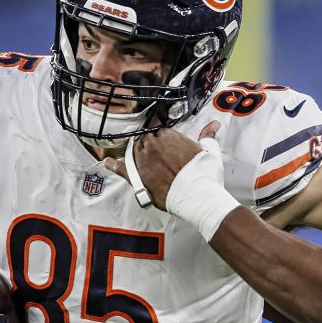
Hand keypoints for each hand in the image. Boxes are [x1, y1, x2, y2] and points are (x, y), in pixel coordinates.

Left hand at [104, 122, 220, 209]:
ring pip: (134, 150)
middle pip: (145, 139)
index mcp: (168, 136)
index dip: (160, 134)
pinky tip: (108, 162)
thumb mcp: (209, 151)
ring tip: (138, 155)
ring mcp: (143, 160)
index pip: (158, 128)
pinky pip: (122, 169)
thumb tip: (213, 126)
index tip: (162, 138)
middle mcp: (153, 145)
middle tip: (155, 151)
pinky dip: (113, 165)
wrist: (198, 196)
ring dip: (135, 151)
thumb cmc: (203, 175)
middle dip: (149, 142)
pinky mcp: (138, 177)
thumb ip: (208, 136)